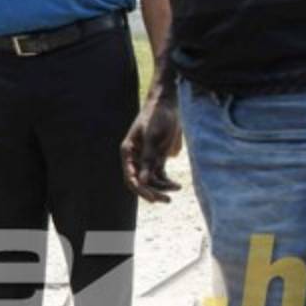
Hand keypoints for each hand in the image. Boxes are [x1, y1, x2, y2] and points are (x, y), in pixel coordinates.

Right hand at [120, 84, 182, 202]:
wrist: (168, 105)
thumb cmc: (157, 117)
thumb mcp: (152, 136)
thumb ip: (148, 158)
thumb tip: (143, 180)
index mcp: (128, 151)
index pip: (130, 176)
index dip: (140, 189)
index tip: (152, 198)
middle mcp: (135, 157)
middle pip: (140, 181)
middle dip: (151, 192)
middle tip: (166, 200)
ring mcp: (146, 158)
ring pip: (151, 181)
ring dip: (162, 188)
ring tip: (176, 189)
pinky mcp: (157, 158)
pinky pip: (160, 175)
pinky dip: (167, 182)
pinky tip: (177, 185)